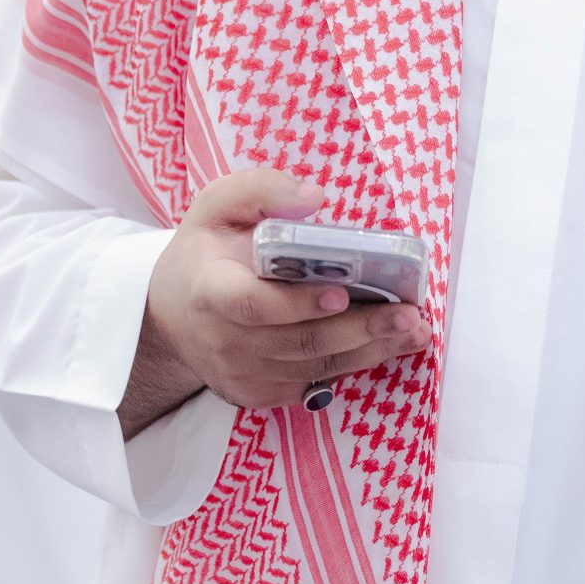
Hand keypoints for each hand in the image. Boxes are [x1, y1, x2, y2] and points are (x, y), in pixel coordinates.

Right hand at [122, 167, 431, 437]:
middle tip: (409, 315)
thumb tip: (314, 197)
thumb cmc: (203, 252)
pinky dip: (353, 364)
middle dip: (361, 328)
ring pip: (315, 366)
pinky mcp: (257, 394)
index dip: (297, 303)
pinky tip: (386, 345)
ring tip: (413, 331)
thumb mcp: (216, 205)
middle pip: (301, 342)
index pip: (252, 305)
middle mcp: (225, 341)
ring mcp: (241, 374)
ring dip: (371, 350)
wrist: (171, 316)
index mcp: (210, 291)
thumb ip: (260, 189)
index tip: (341, 292)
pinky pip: (313, 382)